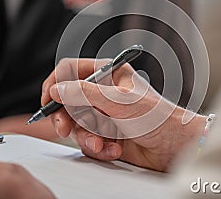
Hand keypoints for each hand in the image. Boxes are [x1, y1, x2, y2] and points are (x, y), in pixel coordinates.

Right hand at [41, 58, 205, 171]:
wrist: (173, 146)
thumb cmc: (155, 117)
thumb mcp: (118, 102)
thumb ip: (84, 94)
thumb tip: (57, 89)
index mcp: (108, 73)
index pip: (70, 71)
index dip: (55, 84)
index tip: (47, 102)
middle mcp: (103, 92)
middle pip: (68, 101)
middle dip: (67, 118)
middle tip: (65, 129)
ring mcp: (104, 113)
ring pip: (77, 124)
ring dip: (87, 137)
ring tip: (102, 143)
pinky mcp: (106, 133)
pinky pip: (88, 140)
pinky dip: (99, 147)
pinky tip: (114, 149)